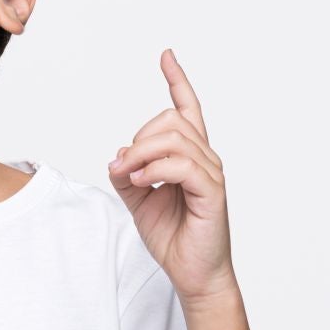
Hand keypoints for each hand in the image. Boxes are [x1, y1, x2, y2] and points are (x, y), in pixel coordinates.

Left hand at [108, 49, 235, 304]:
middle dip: (139, 137)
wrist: (192, 273)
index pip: (187, 109)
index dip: (177, 81)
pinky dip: (154, 169)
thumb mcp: (137, 200)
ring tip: (130, 177)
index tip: (166, 56)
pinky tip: (141, 182)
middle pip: (171, 120)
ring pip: (174, 138)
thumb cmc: (172, 236)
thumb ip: (126, 173)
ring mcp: (211, 173)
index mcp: (190, 156)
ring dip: (141, 153)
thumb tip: (117, 155)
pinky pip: (182, 164)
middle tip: (122, 166)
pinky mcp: (212, 192)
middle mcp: (205, 158)